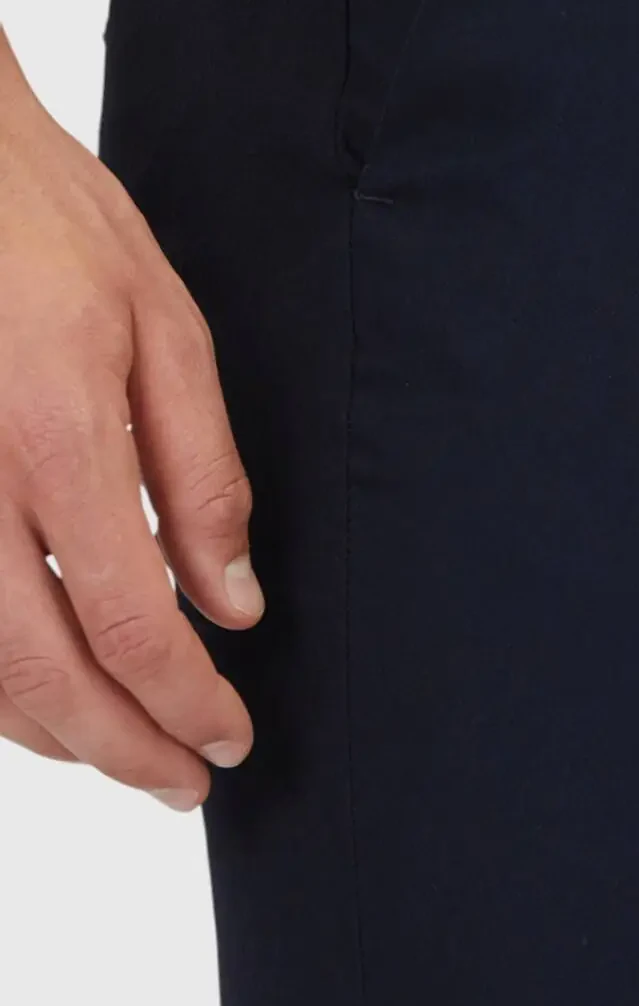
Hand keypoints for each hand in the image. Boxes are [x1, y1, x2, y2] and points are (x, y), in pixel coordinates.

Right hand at [0, 27, 262, 810]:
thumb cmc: (48, 224)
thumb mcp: (164, 325)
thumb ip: (202, 472)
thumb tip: (232, 598)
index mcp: (54, 434)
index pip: (128, 622)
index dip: (184, 702)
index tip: (230, 739)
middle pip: (39, 675)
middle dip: (120, 748)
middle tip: (183, 782)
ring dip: (51, 729)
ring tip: (123, 746)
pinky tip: (39, 684)